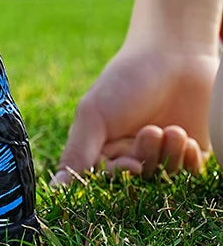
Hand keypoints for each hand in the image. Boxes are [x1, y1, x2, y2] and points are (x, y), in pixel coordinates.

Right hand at [52, 40, 218, 184]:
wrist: (174, 54)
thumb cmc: (126, 79)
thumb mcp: (94, 114)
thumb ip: (77, 153)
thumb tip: (55, 191)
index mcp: (104, 145)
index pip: (105, 178)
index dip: (119, 176)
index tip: (130, 165)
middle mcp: (132, 152)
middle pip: (138, 179)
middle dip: (146, 158)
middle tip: (152, 131)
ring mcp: (163, 152)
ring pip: (165, 176)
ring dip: (169, 157)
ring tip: (172, 130)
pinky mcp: (191, 151)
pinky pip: (191, 173)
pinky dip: (188, 162)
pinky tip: (186, 140)